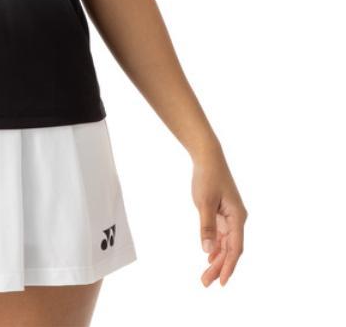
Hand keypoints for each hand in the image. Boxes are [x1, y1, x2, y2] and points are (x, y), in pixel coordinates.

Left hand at [191, 149, 247, 286]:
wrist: (208, 157)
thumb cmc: (207, 177)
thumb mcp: (203, 202)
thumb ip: (206, 226)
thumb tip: (206, 251)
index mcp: (238, 217)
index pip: (235, 248)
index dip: (229, 266)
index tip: (222, 282)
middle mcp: (237, 219)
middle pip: (230, 249)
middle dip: (219, 267)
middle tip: (206, 283)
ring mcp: (231, 216)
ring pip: (226, 243)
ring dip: (217, 258)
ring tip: (206, 275)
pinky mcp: (223, 212)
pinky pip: (222, 235)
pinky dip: (216, 246)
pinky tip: (209, 257)